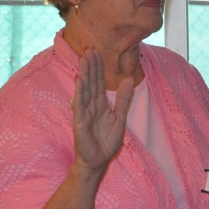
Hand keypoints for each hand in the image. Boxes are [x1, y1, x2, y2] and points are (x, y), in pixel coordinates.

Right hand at [72, 48, 131, 175]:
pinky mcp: (80, 122)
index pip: (99, 82)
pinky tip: (80, 80)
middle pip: (91, 82)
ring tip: (84, 59)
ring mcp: (84, 113)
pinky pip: (80, 104)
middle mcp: (91, 105)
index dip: (99, 67)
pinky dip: (80, 92)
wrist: (99, 161)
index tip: (97, 51)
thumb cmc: (107, 141)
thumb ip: (123, 99)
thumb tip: (128, 78)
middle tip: (90, 48)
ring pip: (84, 90)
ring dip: (84, 74)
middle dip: (91, 65)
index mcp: (100, 104)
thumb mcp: (120, 117)